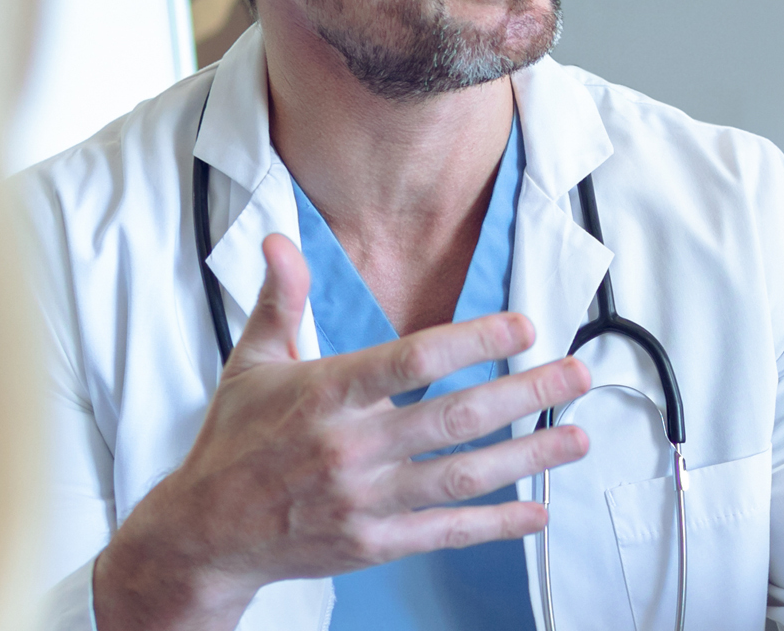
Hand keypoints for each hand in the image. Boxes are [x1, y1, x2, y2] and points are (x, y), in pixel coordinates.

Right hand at [93, 234, 593, 630]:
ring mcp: (365, 500)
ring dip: (528, 456)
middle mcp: (350, 448)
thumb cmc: (233, 443)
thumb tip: (279, 240)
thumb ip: (280, 301)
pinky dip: (496, 524)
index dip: (473, 341)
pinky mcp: (372, 543)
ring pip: (462, 475)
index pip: (411, 360)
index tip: (524, 326)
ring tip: (578, 437)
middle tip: (578, 375)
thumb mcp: (251, 363)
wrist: (205, 532)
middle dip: (527, 394)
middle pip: (456, 418)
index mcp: (325, 395)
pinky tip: (537, 510)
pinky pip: (445, 531)